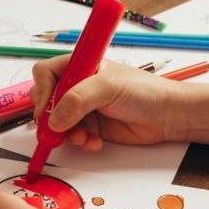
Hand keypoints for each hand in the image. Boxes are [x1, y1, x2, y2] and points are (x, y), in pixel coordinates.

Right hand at [29, 56, 185, 150]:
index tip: (47, 108)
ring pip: (57, 122)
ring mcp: (84, 107)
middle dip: (50, 117)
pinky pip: (72, 136)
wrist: (167, 116)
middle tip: (57, 128)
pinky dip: (80, 142)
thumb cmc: (144, 91)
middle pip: (46, 100)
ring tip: (82, 137)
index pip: (46, 73)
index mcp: (81, 66)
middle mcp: (79, 85)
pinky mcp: (91, 126)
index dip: (42, 90)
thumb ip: (77, 100)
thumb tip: (54, 119)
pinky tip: (95, 141)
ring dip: (66, 133)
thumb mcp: (108, 87)